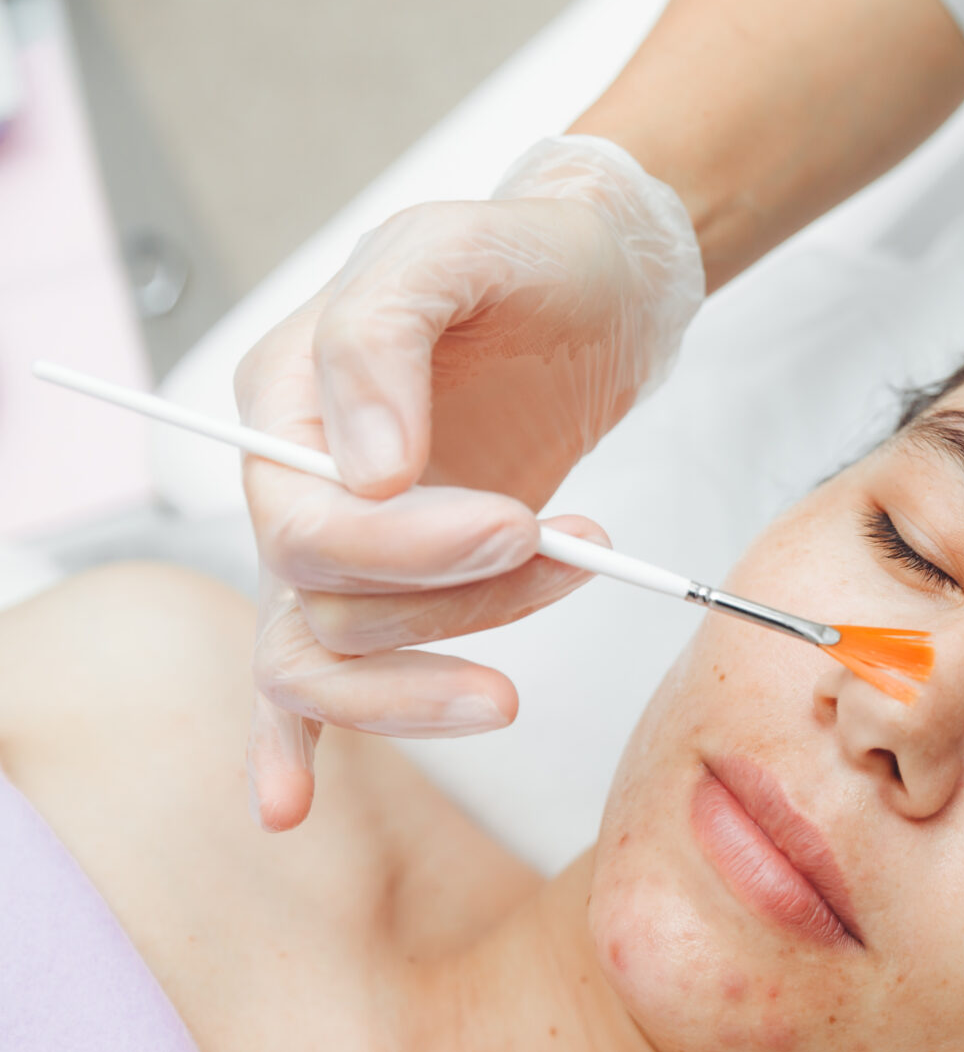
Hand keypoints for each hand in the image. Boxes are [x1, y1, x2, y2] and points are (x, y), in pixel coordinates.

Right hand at [236, 135, 702, 830]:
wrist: (591, 284)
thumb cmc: (523, 259)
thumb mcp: (458, 246)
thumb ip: (386, 336)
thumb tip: (367, 468)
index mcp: (284, 402)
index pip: (306, 528)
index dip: (409, 551)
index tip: (521, 524)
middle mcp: (293, 485)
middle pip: (333, 605)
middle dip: (458, 598)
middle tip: (568, 546)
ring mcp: (342, 546)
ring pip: (350, 653)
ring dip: (459, 650)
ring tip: (574, 578)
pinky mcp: (398, 584)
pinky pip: (315, 680)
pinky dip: (295, 746)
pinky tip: (290, 805)